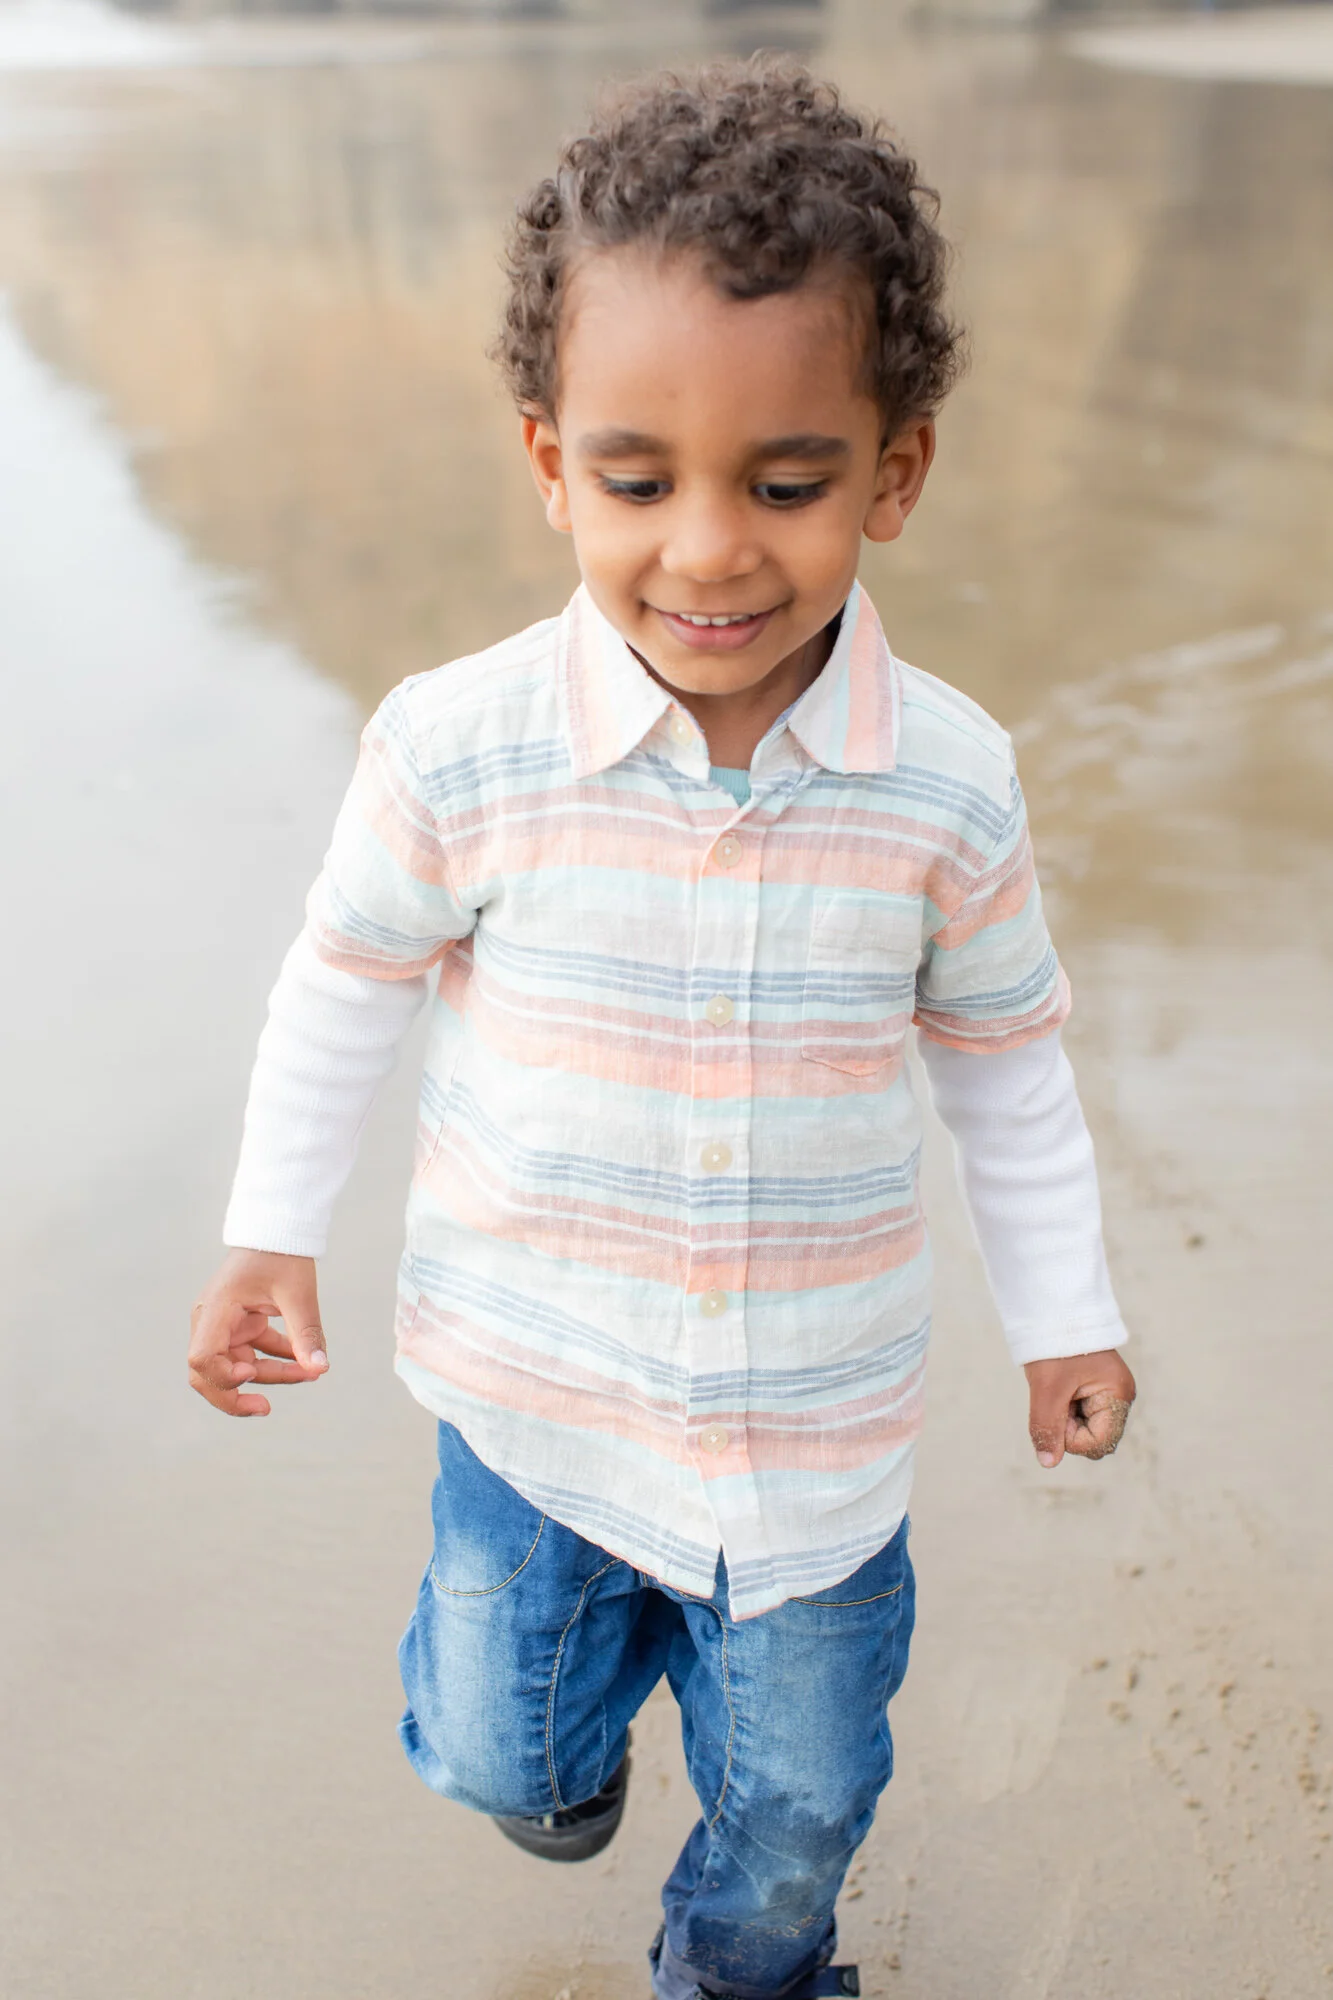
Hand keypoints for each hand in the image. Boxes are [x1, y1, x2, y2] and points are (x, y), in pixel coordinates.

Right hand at [189, 1249, 328, 1416]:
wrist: (279, 1229)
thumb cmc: (281, 1253)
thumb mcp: (298, 1293)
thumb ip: (306, 1332)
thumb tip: (320, 1368)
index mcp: (215, 1309)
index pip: (201, 1357)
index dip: (221, 1376)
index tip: (251, 1375)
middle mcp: (212, 1321)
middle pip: (209, 1374)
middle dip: (234, 1396)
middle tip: (265, 1409)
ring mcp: (225, 1326)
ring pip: (238, 1367)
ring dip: (270, 1376)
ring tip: (309, 1374)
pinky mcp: (241, 1326)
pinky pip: (254, 1355)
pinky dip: (278, 1361)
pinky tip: (306, 1364)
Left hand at [1024, 1349, 1135, 1468]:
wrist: (1053, 1309)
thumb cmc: (1054, 1346)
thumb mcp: (1047, 1388)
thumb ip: (1047, 1427)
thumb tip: (1048, 1462)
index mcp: (1118, 1395)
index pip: (1099, 1443)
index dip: (1072, 1438)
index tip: (1057, 1411)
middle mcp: (1119, 1397)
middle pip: (1094, 1438)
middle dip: (1069, 1428)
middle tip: (1056, 1397)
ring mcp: (1109, 1393)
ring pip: (1085, 1428)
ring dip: (1065, 1416)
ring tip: (1058, 1387)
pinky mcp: (1096, 1389)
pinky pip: (1080, 1414)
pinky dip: (1064, 1407)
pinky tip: (1059, 1386)